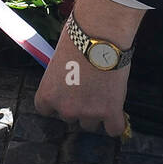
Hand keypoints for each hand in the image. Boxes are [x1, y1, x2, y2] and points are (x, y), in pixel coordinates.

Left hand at [35, 0, 141, 136]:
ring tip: (102, 92)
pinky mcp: (111, 111)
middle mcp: (66, 107)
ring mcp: (89, 112)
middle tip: (87, 87)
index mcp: (48, 94)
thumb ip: (59, 78)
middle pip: (69, 117)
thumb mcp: (57, 59)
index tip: (65, 93)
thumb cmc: (77, 38)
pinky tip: (117, 112)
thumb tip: (65, 82)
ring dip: (95, 113)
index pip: (46, 109)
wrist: (101, 34)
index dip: (57, 101)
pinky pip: (114, 129)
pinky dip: (116, 121)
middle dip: (78, 105)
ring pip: (90, 124)